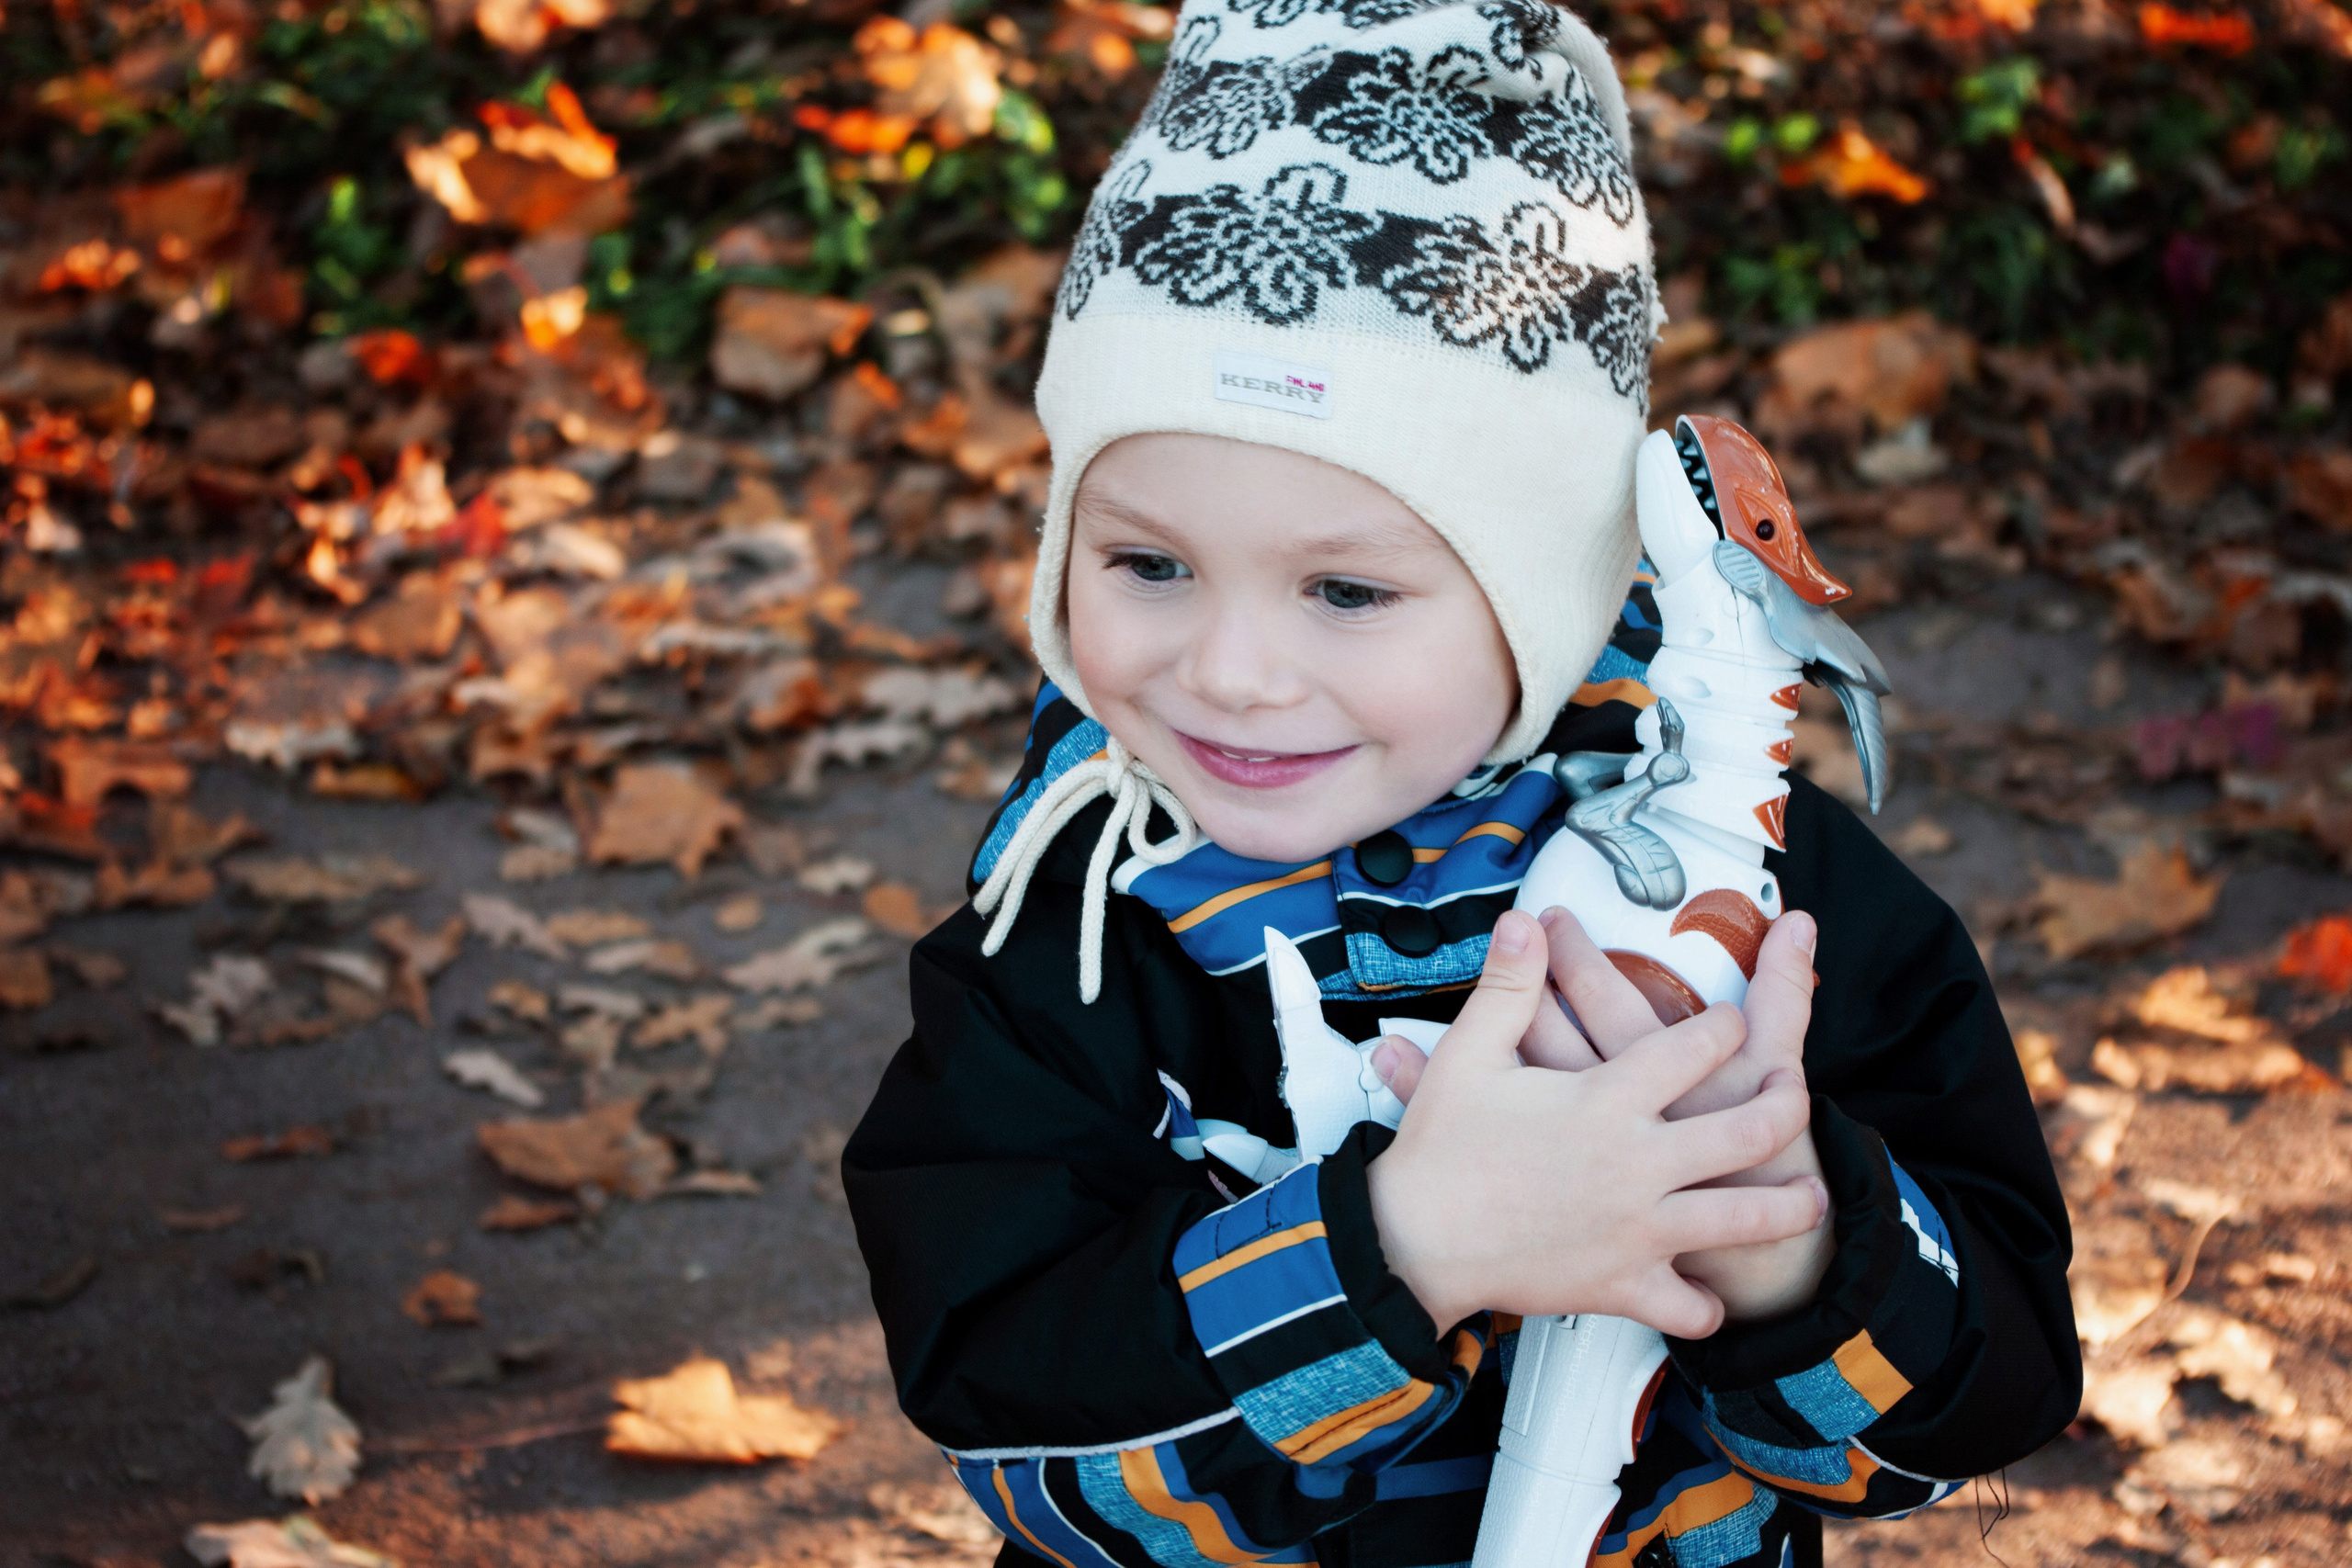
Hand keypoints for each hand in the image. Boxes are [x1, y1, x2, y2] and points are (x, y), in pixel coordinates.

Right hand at [1363, 909, 1823, 1337]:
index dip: (1723, 1027)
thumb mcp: (1468, 1054)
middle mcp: (1637, 1162)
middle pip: (1748, 1130)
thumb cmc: (1439, 1151)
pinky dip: (1703, 1307)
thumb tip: (1525, 923)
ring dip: (1786, 1207)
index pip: (1692, 1047)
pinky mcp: (1623, 1286)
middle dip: (1788, 1109)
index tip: (1732, 1020)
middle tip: (1798, 1096)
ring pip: (1742, 1218)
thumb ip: (1507, 986)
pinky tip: (1713, 1297)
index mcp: (1606, 1099)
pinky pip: (1685, 1306)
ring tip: (1810, 1195)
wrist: (1412, 1245)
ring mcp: (1638, 1229)